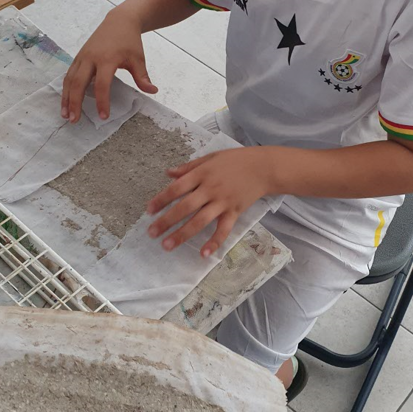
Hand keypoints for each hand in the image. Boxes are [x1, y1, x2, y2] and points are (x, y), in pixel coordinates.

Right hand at [61, 10, 157, 122]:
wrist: (119, 21)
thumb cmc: (129, 41)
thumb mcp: (138, 58)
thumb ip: (142, 77)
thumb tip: (153, 91)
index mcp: (107, 59)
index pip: (102, 84)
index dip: (102, 101)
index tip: (104, 116)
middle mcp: (91, 58)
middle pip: (79, 83)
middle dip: (75, 103)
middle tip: (74, 120)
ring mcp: (82, 57)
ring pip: (70, 79)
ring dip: (66, 98)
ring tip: (65, 115)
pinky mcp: (78, 57)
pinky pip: (69, 74)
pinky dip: (66, 88)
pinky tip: (65, 101)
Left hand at [147, 147, 272, 256]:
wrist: (264, 167)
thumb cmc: (236, 160)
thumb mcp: (211, 157)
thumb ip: (189, 167)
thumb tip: (168, 173)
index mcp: (202, 174)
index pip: (177, 188)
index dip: (161, 200)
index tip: (149, 211)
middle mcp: (210, 188)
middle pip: (185, 207)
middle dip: (166, 221)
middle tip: (152, 233)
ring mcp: (223, 202)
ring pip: (200, 221)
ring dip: (182, 234)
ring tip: (167, 245)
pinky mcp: (234, 212)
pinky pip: (223, 229)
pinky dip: (214, 242)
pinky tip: (203, 253)